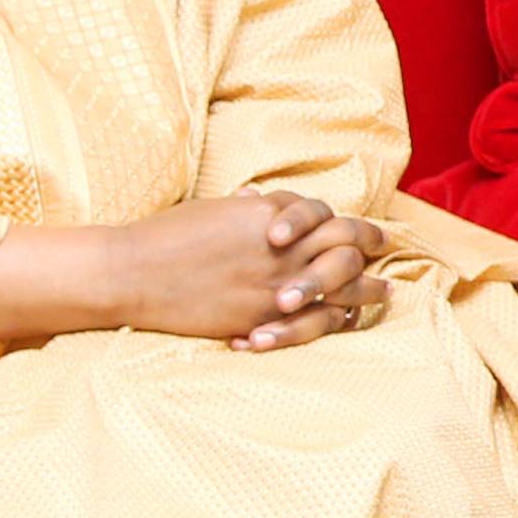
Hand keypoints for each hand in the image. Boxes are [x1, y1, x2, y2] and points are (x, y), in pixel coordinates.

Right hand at [121, 194, 390, 350]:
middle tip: (386, 258)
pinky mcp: (262, 315)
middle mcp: (282, 246)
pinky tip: (347, 317)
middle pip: (347, 246)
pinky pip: (314, 319)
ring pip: (341, 285)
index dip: (358, 227)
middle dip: (372, 251)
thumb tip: (260, 198)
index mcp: (270, 214)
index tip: (372, 233)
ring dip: (367, 289)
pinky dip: (336, 317)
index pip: (331, 217)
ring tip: (384, 292)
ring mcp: (275, 282)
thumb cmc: (166, 237)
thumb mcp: (213, 210)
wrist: (131, 272)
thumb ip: (247, 207)